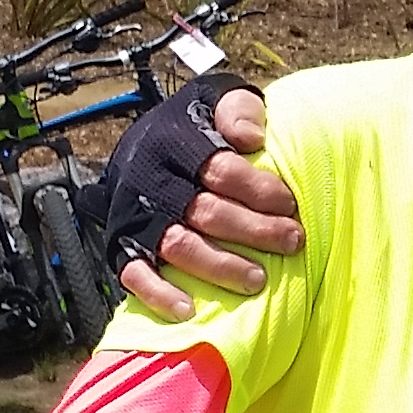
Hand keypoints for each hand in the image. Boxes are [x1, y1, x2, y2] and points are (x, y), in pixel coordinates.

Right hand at [105, 87, 308, 321]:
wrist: (143, 146)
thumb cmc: (198, 129)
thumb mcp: (217, 102)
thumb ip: (238, 109)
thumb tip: (251, 138)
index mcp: (173, 140)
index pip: (219, 167)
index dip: (257, 188)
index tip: (289, 203)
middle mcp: (149, 179)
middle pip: (205, 211)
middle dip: (254, 230)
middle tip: (292, 241)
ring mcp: (133, 215)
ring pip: (178, 246)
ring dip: (220, 266)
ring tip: (258, 279)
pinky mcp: (120, 245)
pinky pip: (135, 274)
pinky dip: (159, 294)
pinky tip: (189, 310)